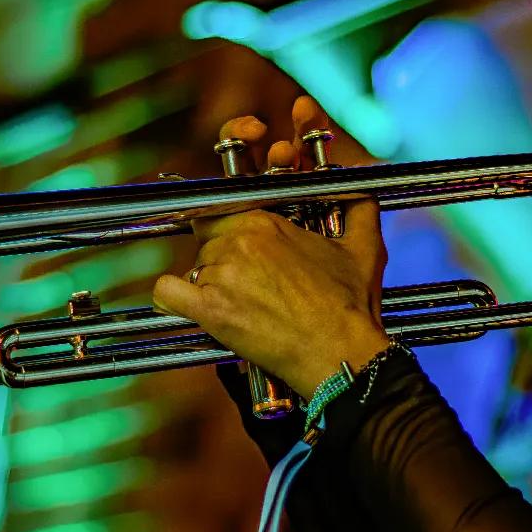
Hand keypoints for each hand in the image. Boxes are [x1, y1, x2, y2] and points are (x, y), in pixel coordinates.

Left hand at [152, 97, 389, 397]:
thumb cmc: (352, 304)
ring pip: (198, 265)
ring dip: (212, 279)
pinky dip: (173, 297)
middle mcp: (239, 240)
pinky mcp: (209, 310)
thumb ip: (360, 203)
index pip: (226, 202)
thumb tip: (361, 178)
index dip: (227, 208)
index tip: (231, 222)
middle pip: (210, 236)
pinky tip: (189, 304)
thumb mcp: (364, 245)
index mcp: (266, 220)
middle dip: (226, 252)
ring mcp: (221, 273)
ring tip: (244, 300)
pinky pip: (168, 293)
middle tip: (252, 277)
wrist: (342, 354)